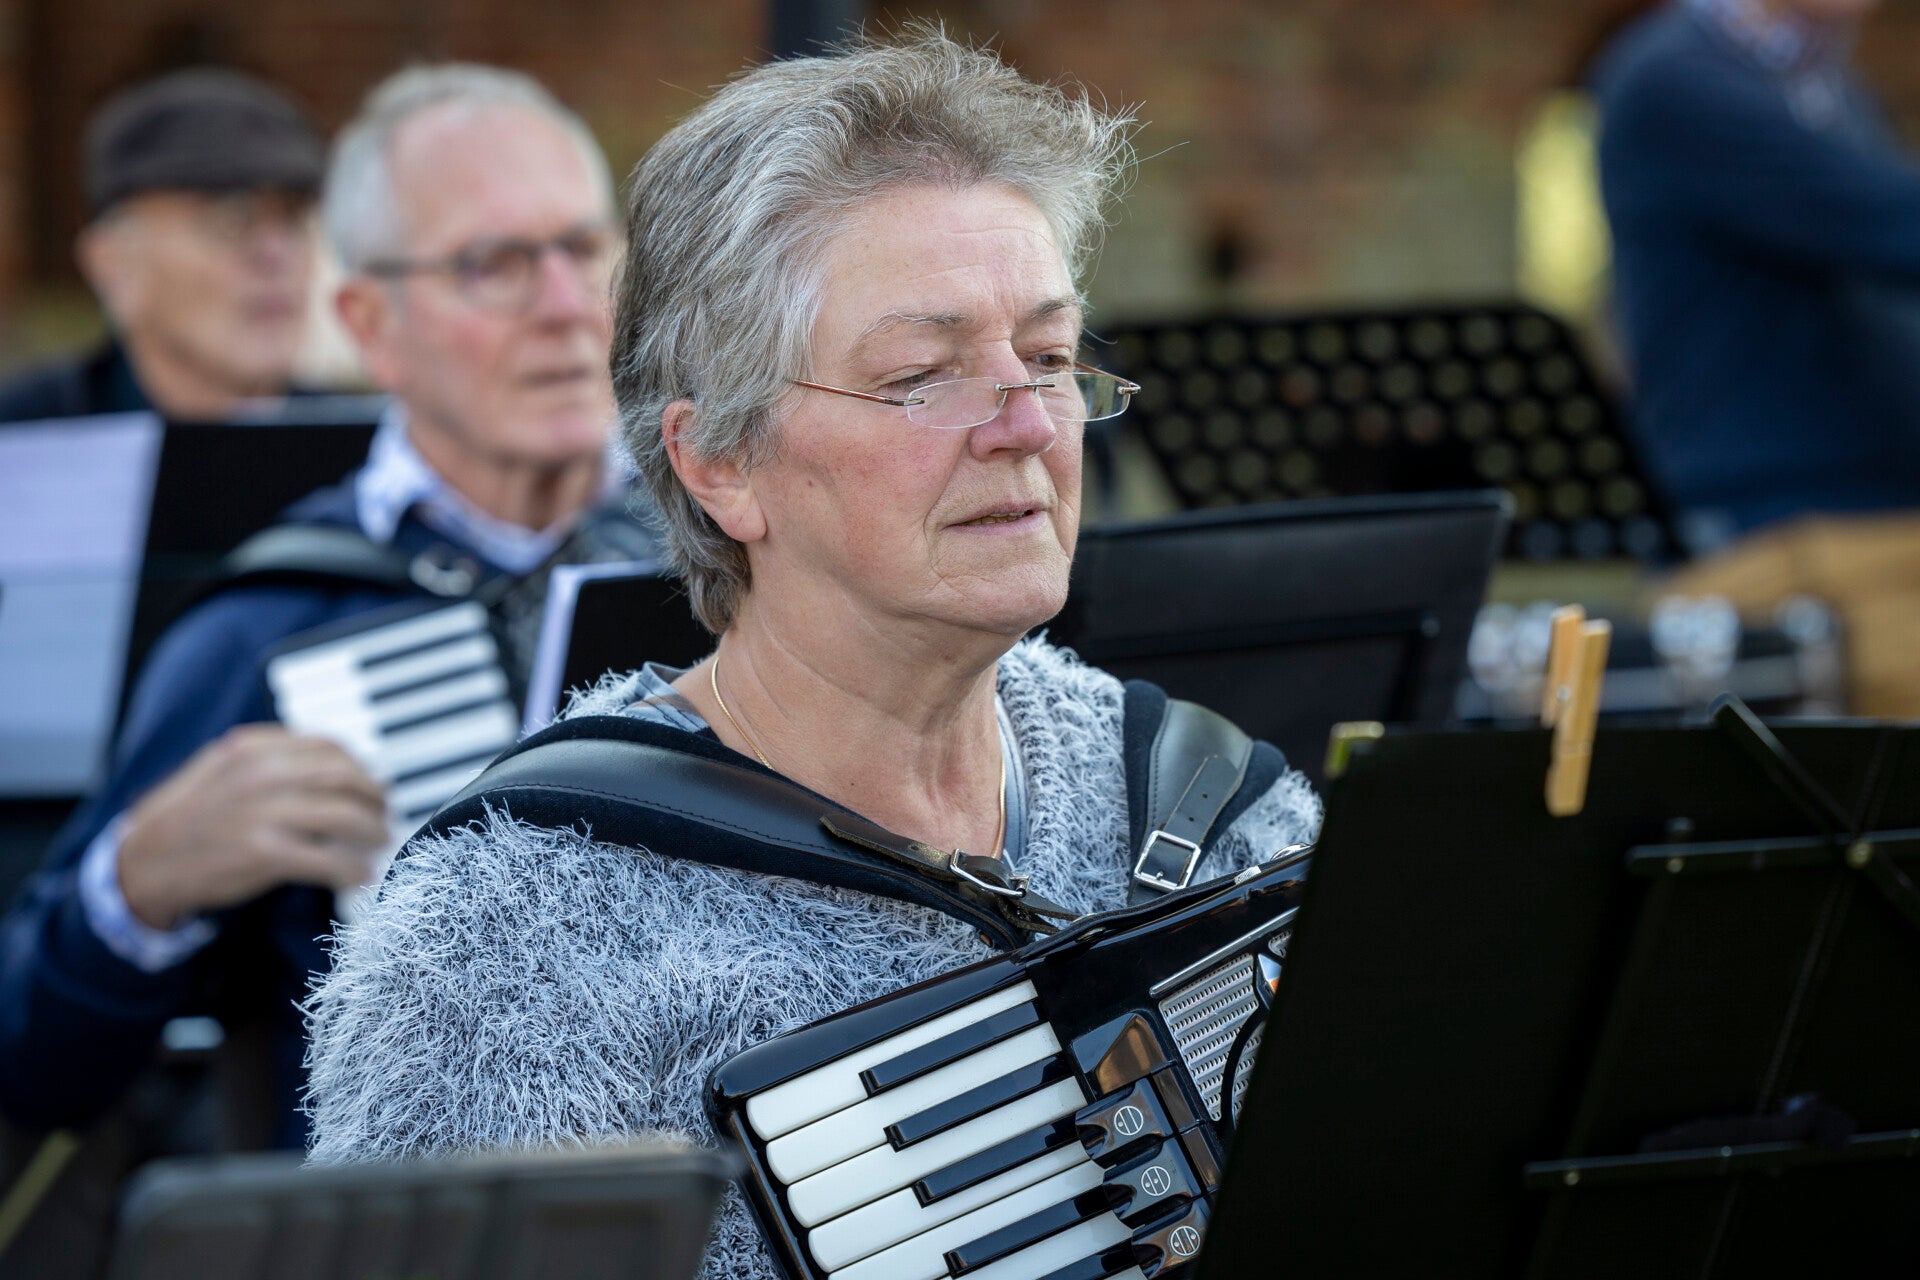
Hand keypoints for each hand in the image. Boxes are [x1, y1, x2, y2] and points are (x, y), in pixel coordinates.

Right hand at [117, 724, 387, 929]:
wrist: (144, 860)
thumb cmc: (190, 815)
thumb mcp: (223, 769)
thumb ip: (270, 759)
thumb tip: (332, 765)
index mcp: (254, 748)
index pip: (330, 747)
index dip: (360, 766)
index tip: (371, 783)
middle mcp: (262, 774)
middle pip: (346, 779)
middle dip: (375, 798)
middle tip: (385, 815)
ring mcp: (264, 814)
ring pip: (345, 816)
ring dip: (373, 832)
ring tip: (379, 842)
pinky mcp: (264, 854)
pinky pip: (327, 860)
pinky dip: (352, 869)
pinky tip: (360, 875)